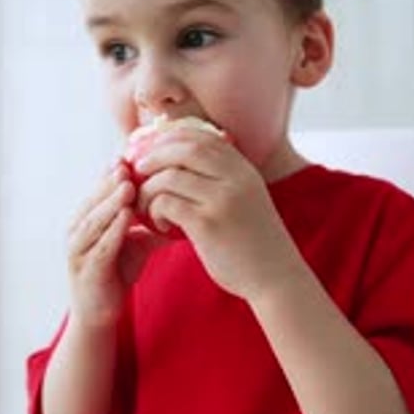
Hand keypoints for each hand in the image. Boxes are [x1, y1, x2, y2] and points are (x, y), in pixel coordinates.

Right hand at [67, 162, 165, 327]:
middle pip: (94, 199)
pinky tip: (126, 218)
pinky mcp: (86, 271)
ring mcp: (78, 251)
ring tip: (128, 186)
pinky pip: (99, 246)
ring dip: (110, 202)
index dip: (113, 170)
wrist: (101, 311)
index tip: (132, 154)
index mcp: (88, 217)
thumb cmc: (118, 269)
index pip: (99, 188)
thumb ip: (151, 219)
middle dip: (110, 181)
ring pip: (93, 220)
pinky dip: (112, 231)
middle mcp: (78, 230)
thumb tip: (179, 196)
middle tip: (128, 164)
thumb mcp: (137, 239)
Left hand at [135, 128, 299, 300]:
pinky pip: (167, 203)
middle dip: (154, 156)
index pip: (202, 136)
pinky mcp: (207, 224)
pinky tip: (161, 225)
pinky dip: (155, 211)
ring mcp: (222, 200)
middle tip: (138, 171)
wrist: (276, 277)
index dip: (172, 137)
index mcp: (244, 170)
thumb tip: (182, 162)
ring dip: (149, 189)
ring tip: (148, 207)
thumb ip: (224, 179)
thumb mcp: (247, 199)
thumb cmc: (254, 242)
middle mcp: (235, 178)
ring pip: (169, 176)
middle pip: (184, 149)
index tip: (154, 150)